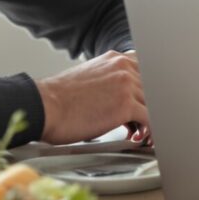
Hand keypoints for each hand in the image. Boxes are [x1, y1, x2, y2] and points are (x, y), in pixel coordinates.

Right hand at [34, 51, 148, 144]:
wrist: (44, 106)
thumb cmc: (59, 99)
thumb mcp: (87, 77)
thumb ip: (107, 81)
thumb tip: (118, 100)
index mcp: (114, 59)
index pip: (145, 71)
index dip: (146, 91)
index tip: (145, 105)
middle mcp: (122, 67)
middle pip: (151, 89)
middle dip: (148, 108)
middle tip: (141, 125)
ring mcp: (126, 84)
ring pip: (154, 104)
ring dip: (149, 122)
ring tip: (140, 135)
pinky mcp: (125, 105)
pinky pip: (151, 120)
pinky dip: (151, 133)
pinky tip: (142, 140)